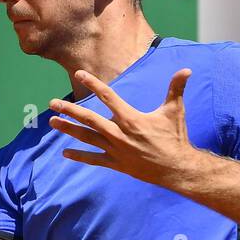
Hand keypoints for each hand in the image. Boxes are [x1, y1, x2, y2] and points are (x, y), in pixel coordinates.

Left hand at [49, 68, 202, 187]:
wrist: (176, 168)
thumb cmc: (176, 138)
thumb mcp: (175, 111)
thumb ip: (176, 89)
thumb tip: (187, 70)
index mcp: (131, 119)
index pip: (107, 97)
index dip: (93, 83)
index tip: (78, 74)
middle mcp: (119, 134)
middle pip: (89, 119)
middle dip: (69, 110)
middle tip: (53, 103)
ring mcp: (115, 150)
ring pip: (87, 138)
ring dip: (68, 130)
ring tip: (52, 123)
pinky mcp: (116, 163)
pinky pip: (94, 159)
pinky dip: (80, 156)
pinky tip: (65, 153)